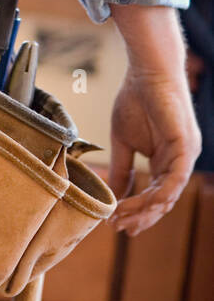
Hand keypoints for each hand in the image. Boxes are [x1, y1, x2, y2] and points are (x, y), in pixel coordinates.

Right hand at [108, 6, 201, 234]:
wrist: (145, 71)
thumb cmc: (135, 99)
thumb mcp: (123, 142)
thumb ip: (122, 169)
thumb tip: (114, 195)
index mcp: (168, 160)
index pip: (156, 195)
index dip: (137, 211)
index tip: (116, 224)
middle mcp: (180, 161)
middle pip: (164, 200)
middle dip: (141, 217)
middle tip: (120, 229)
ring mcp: (186, 154)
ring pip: (169, 194)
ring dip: (145, 210)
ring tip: (122, 219)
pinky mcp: (185, 146)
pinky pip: (175, 179)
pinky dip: (157, 194)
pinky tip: (136, 203)